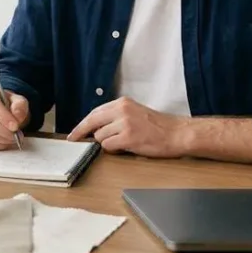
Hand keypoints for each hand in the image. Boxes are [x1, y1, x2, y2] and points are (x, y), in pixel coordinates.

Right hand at [0, 84, 29, 149]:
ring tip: (12, 139)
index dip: (3, 116)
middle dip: (3, 130)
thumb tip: (17, 114)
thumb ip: (20, 105)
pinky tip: (4, 142)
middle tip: (15, 135)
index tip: (15, 126)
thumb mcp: (18, 100)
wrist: (0, 111)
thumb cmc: (8, 105)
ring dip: (0, 139)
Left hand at [67, 97, 189, 157]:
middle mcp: (122, 110)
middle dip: (81, 132)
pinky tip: (126, 147)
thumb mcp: (135, 112)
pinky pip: (108, 146)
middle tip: (73, 140)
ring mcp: (125, 123)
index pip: (95, 112)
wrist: (178, 133)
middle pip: (91, 121)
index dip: (83, 124)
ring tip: (124, 142)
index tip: (75, 132)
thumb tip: (95, 127)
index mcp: (123, 103)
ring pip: (100, 137)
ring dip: (107, 143)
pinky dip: (114, 149)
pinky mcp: (129, 137)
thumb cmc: (159, 126)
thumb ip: (116, 116)